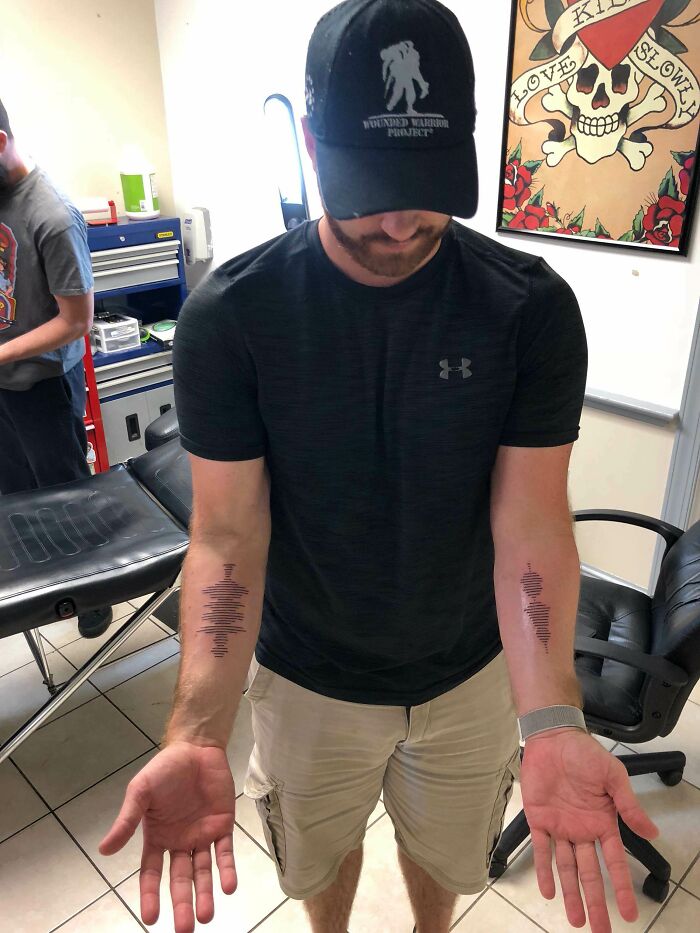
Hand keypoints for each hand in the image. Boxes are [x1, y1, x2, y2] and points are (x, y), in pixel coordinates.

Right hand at [99, 741, 236, 932]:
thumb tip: (104, 850)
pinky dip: (227, 869)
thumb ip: (126, 821)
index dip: (151, 896)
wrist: (196, 747)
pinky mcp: (223, 825)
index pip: (151, 873)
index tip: (151, 918)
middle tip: (185, 929)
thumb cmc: (165, 769)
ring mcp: (202, 835)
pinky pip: (225, 852)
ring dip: (206, 893)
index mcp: (157, 837)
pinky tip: (228, 886)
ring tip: (206, 915)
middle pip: (180, 879)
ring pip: (203, 871)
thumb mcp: (140, 792)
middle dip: (182, 904)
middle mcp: (179, 842)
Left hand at [520, 728, 658, 932]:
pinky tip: (549, 891)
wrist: (554, 738)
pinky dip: (544, 870)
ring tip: (576, 920)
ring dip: (570, 893)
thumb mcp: (613, 777)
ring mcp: (561, 827)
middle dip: (596, 902)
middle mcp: (583, 831)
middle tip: (600, 930)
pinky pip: (541, 849)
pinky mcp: (539, 819)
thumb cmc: (585, 754)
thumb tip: (652, 832)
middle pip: (590, 874)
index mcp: (603, 823)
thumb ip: (629, 806)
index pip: (614, 862)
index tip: (629, 914)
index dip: (621, 888)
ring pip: (567, 868)